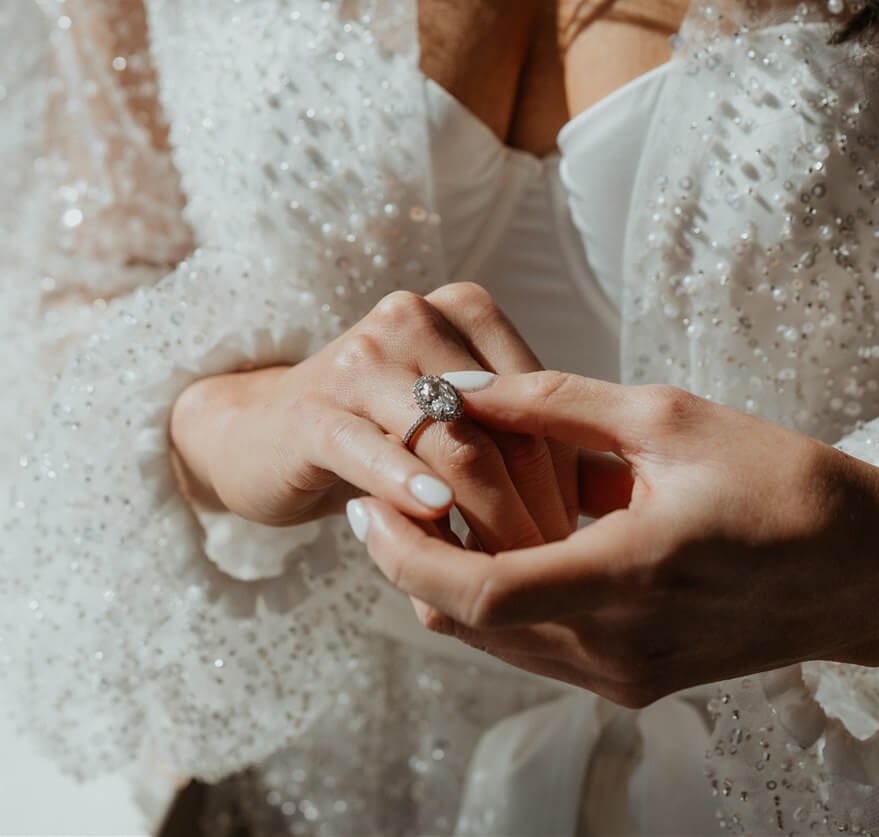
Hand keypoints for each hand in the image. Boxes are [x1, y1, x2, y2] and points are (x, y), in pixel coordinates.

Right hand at [168, 284, 579, 550]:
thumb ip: (525, 439)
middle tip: (554, 567)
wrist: (257, 437)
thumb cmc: (377, 438)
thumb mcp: (453, 426)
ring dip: (482, 510)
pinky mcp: (313, 407)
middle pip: (498, 418)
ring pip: (445, 437)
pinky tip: (432, 516)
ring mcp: (359, 358)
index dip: (565, 470)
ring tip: (505, 568)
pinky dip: (405, 482)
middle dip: (532, 499)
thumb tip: (621, 491)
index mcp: (461, 310)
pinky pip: (370, 447)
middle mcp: (412, 317)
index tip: (584, 537)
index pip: (537, 393)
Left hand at [347, 371, 878, 706]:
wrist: (872, 568)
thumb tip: (461, 386)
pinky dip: (497, 605)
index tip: (367, 501)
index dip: (404, 553)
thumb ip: (556, 404)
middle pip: (470, 625)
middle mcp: (620, 647)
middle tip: (374, 499)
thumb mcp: (669, 419)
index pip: (475, 591)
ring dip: (447, 587)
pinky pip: (539, 649)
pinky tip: (486, 546)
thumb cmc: (783, 481)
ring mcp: (630, 676)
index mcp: (628, 578)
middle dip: (408, 565)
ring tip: (418, 514)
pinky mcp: (640, 680)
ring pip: (499, 644)